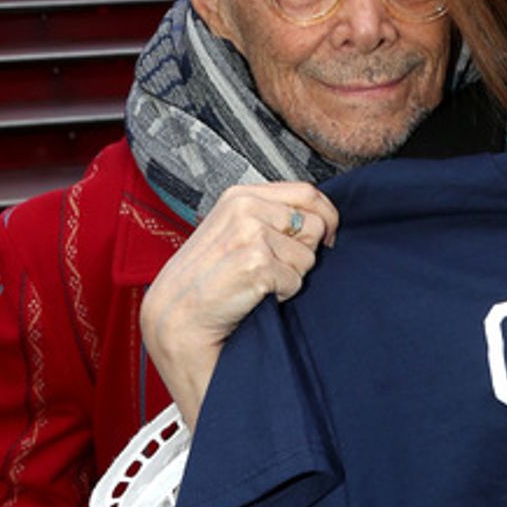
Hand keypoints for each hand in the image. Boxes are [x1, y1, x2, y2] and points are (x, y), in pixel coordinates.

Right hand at [140, 180, 338, 425]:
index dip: (327, 216)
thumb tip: (319, 220)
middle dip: (306, 252)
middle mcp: (246, 208)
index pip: (307, 192)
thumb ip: (269, 216)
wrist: (178, 314)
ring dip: (291, 276)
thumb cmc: (207, 277)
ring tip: (258, 282)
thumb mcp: (234, 230)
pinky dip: (282, 294)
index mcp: (241, 195)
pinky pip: (296, 281)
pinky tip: (254, 295)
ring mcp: (251, 235)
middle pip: (314, 226)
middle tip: (276, 268)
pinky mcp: (257, 264)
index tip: (328, 237)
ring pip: (308, 257)